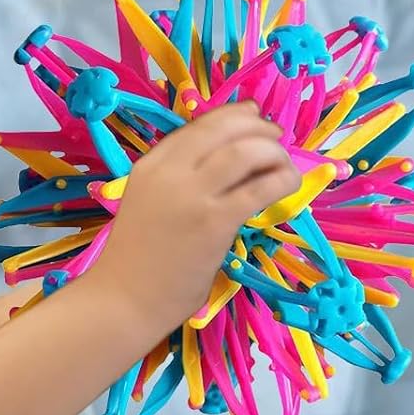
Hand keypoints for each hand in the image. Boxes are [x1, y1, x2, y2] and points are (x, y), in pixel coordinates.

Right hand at [87, 103, 300, 333]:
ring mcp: (192, 195)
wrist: (124, 299)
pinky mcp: (214, 222)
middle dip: (258, 127)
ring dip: (274, 152)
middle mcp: (169, 172)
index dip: (235, 115)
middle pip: (224, 129)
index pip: (200, 125)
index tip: (255, 117)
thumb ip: (179, 179)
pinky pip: (260, 188)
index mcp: (151, 165)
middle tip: (276, 138)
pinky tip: (289, 185)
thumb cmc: (138, 260)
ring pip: (245, 152)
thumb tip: (230, 160)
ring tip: (284, 165)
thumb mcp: (149, 202)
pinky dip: (282, 179)